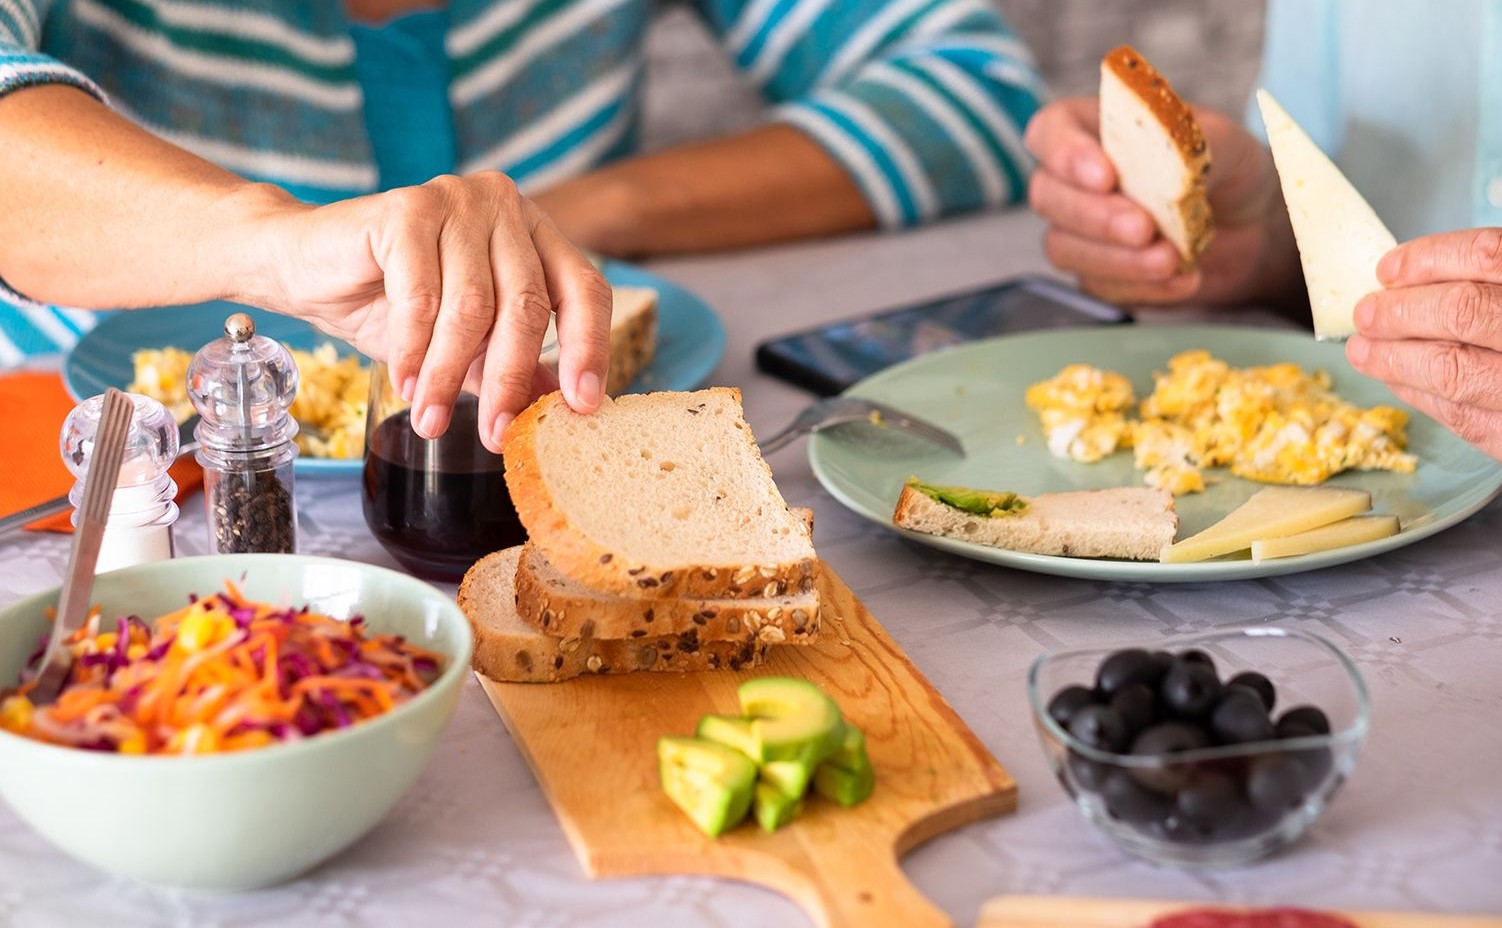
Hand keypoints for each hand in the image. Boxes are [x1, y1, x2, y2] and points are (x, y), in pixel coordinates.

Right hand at [248, 172, 612, 452]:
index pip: (584, 290)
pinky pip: (421, 297)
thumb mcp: (465, 342)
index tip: (584, 406)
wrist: (303, 264)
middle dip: (508, 380)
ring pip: (471, 307)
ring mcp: (456, 200)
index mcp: (533, 232)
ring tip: (433, 420)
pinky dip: (414, 350)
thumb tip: (561, 408)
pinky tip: (407, 383)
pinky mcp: (406, 208)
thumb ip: (512, 364)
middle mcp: (503, 206)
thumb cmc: (389, 299)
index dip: (589, 349)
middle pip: (526, 305)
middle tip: (495, 436)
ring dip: (450, 375)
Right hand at [1022, 98, 1296, 305]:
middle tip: (1143, 228)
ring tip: (1172, 259)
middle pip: (1046, 195)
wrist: (1253, 224)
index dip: (1066, 154)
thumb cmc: (1227, 168)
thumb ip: (1191, 141)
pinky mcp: (1097, 274)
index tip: (1106, 176)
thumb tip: (1164, 156)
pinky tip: (1185, 279)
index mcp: (1095, 127)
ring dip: (1116, 259)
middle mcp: (1076, 178)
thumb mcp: (1224, 140)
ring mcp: (1080, 230)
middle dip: (1094, 216)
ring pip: (1063, 247)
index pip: (1050, 131)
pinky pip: (1099, 286)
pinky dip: (1142, 287)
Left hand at [1347, 228, 1501, 459]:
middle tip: (1366, 312)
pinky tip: (1396, 379)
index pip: (1488, 257)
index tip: (1389, 268)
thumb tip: (1425, 271)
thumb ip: (1500, 277)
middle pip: (1461, 312)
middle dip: (1400, 311)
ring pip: (1452, 371)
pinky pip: (1463, 417)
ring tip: (1364, 348)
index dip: (1428, 259)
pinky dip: (1419, 395)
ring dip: (1394, 358)